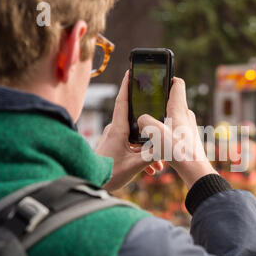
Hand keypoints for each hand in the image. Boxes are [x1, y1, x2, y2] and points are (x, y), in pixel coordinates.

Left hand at [96, 71, 162, 191]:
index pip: (123, 102)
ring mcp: (114, 139)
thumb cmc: (107, 173)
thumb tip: (165, 149)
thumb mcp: (134, 166)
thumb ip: (152, 156)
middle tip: (163, 124)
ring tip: (158, 165)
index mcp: (118, 129)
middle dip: (151, 127)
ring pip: (136, 138)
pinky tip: (151, 170)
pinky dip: (142, 157)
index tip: (130, 71)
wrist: (90, 183)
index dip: (127, 86)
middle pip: (136, 122)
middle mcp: (115, 131)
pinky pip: (132, 147)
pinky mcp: (115, 148)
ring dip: (149, 150)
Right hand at [137, 77, 216, 188]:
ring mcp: (189, 126)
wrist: (195, 170)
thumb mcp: (154, 132)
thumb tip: (142, 120)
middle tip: (148, 106)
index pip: (177, 84)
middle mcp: (187, 115)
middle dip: (160, 102)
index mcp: (179, 109)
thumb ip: (144, 121)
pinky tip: (159, 143)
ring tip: (151, 129)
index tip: (160, 78)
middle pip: (173, 101)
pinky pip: (176, 129)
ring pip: (173, 116)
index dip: (168, 77)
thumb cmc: (177, 150)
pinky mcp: (189, 137)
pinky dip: (167, 132)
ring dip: (162, 120)